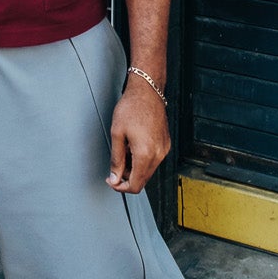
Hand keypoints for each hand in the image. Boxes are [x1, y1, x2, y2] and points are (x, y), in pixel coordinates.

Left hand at [107, 78, 169, 193]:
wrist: (147, 91)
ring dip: (134, 169)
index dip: (121, 187)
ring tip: (123, 152)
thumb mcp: (117, 134)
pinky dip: (142, 160)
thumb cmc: (131, 108)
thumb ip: (116, 160)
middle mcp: (158, 154)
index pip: (135, 185)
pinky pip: (154, 160)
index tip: (111, 181)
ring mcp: (164, 149)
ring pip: (148, 171)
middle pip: (143, 180)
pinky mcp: (166, 144)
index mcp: (145, 154)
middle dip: (127, 178)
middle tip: (114, 168)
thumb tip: (114, 178)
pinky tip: (133, 148)